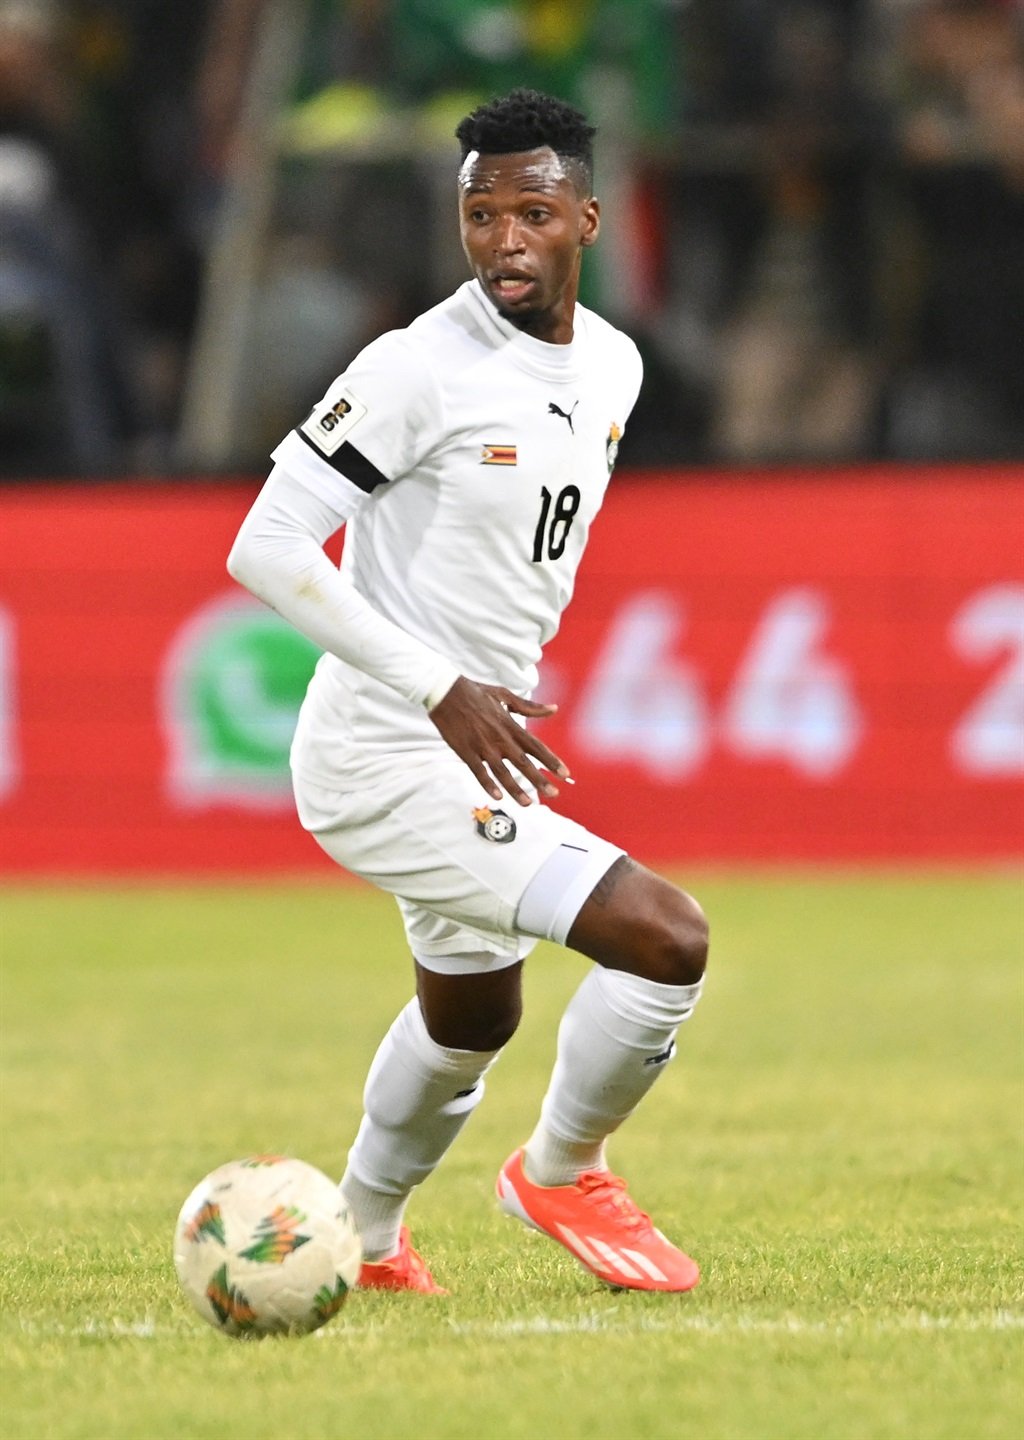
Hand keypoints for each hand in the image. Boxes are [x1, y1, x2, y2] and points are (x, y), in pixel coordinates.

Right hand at [427, 677, 571, 806]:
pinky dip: (488, 784)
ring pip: (502, 771)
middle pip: (523, 763)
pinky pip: (479, 771)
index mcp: (510, 725)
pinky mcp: (466, 751)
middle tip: (554, 794)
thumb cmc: (476, 692)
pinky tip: (497, 797)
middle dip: (540, 779)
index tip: (565, 774)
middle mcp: (500, 738)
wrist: (446, 692)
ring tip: (528, 803)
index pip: (536, 746)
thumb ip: (529, 707)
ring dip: (516, 789)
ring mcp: (482, 745)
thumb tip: (553, 708)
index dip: (551, 761)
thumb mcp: (505, 695)